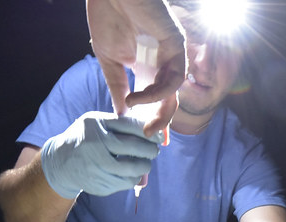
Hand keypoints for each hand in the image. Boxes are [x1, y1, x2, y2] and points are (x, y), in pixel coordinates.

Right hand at [39, 112, 161, 198]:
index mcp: (96, 125)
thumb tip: (151, 127)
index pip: (129, 126)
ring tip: (145, 163)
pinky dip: (134, 178)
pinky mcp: (99, 184)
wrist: (61, 163)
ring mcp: (96, 167)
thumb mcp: (95, 123)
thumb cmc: (85, 138)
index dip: (149, 132)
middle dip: (150, 150)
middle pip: (133, 147)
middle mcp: (95, 145)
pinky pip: (126, 183)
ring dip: (144, 166)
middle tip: (154, 151)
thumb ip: (119, 122)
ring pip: (132, 169)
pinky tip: (133, 173)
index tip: (159, 137)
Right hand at [86, 0, 185, 136]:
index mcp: (147, 68)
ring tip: (137, 115)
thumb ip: (117, 87)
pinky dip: (155, 93)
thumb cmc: (109, 19)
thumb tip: (121, 114)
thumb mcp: (110, 60)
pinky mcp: (177, 46)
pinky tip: (137, 97)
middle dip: (161, 123)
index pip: (156, 99)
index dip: (154, 119)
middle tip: (149, 138)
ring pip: (174, 94)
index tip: (149, 139)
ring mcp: (171, 56)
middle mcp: (162, 64)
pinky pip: (172, 79)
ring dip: (158, 111)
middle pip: (168, 101)